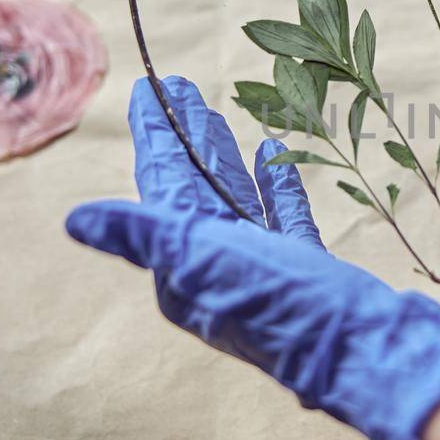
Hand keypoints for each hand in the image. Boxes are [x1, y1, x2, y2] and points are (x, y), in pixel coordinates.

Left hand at [65, 76, 439, 439]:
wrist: (365, 351)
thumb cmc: (281, 303)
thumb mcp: (203, 262)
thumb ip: (142, 236)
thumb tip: (74, 219)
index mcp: (184, 269)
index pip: (160, 190)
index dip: (154, 139)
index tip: (145, 90)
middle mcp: (218, 271)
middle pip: (193, 192)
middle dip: (183, 141)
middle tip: (179, 88)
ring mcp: (265, 271)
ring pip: (234, 202)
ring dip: (221, 159)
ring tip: (214, 113)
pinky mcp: (307, 271)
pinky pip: (282, 219)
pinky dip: (272, 185)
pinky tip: (270, 151)